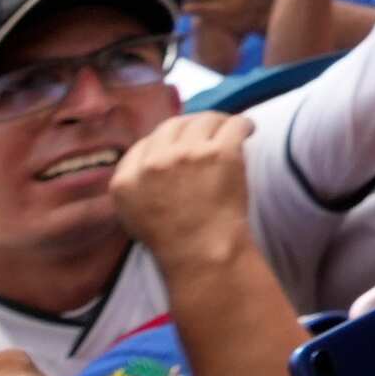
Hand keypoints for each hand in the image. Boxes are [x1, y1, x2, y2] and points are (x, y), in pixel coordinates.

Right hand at [107, 107, 259, 257]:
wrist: (204, 256)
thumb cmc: (175, 241)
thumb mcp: (133, 215)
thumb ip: (136, 183)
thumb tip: (153, 154)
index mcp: (126, 180)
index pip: (145, 142)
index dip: (166, 141)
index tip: (181, 144)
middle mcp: (153, 163)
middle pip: (173, 126)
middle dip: (190, 127)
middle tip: (208, 131)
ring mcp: (187, 155)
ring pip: (205, 119)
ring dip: (218, 123)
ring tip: (229, 131)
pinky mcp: (220, 153)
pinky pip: (234, 124)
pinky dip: (243, 124)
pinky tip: (248, 130)